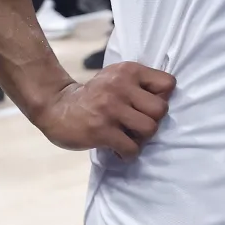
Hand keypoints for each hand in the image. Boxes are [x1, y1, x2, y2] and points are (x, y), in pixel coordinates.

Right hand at [29, 62, 174, 160]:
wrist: (56, 107)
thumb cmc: (94, 95)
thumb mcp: (117, 77)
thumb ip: (140, 84)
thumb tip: (167, 101)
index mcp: (129, 71)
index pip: (168, 84)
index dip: (162, 98)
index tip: (147, 106)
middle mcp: (121, 87)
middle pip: (161, 110)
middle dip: (153, 121)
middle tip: (138, 125)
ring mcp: (110, 109)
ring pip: (150, 129)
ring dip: (141, 139)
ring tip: (129, 138)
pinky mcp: (101, 130)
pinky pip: (131, 148)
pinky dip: (128, 153)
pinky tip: (119, 150)